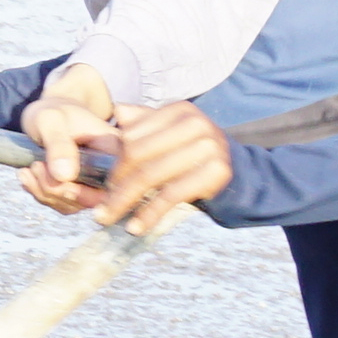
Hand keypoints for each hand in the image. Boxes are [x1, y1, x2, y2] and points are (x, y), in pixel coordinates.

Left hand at [14, 73, 119, 212]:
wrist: (49, 114)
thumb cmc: (53, 111)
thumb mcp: (51, 120)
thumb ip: (58, 144)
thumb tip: (64, 176)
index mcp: (115, 150)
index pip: (110, 183)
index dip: (83, 190)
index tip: (52, 175)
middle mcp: (110, 170)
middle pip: (91, 199)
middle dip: (56, 190)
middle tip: (34, 167)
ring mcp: (95, 182)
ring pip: (72, 204)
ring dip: (44, 192)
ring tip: (28, 170)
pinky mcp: (79, 189)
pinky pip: (62, 203)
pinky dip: (41, 193)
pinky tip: (27, 177)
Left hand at [88, 102, 233, 235]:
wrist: (237, 170)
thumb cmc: (193, 153)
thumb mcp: (170, 132)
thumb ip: (144, 122)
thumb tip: (117, 111)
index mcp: (179, 110)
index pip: (133, 136)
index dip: (114, 163)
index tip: (101, 185)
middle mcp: (195, 123)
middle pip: (139, 155)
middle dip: (116, 185)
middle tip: (100, 208)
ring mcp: (208, 146)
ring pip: (152, 176)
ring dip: (125, 201)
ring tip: (108, 218)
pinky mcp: (216, 171)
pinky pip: (172, 195)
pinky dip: (150, 213)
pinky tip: (136, 227)